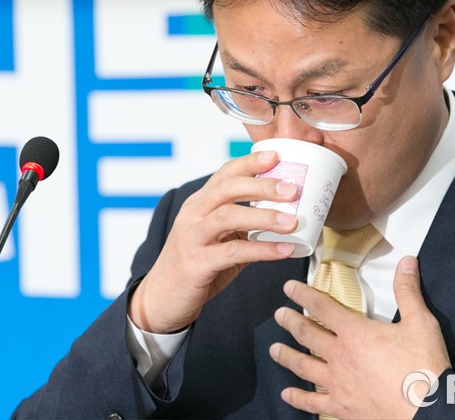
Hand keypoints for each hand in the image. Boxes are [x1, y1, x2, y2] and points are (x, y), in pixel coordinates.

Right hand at [129, 150, 298, 332]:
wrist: (161, 299)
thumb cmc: (195, 265)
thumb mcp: (218, 238)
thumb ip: (244, 225)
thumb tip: (286, 217)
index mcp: (200, 204)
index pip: (225, 174)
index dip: (250, 163)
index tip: (276, 155)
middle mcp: (193, 215)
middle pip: (227, 188)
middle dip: (262, 185)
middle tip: (292, 189)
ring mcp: (192, 237)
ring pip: (229, 216)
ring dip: (264, 216)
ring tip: (292, 221)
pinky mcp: (197, 263)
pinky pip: (234, 252)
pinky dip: (262, 250)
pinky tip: (284, 251)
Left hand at [269, 256, 450, 418]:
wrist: (427, 411)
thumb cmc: (424, 367)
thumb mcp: (420, 322)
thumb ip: (408, 291)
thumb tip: (407, 263)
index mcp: (356, 332)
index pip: (322, 307)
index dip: (303, 295)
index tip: (289, 288)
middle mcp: (340, 356)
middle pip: (307, 334)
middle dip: (290, 322)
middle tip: (278, 315)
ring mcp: (338, 383)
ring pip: (304, 366)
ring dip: (287, 356)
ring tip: (274, 350)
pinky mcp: (342, 407)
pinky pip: (314, 402)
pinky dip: (299, 398)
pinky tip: (288, 394)